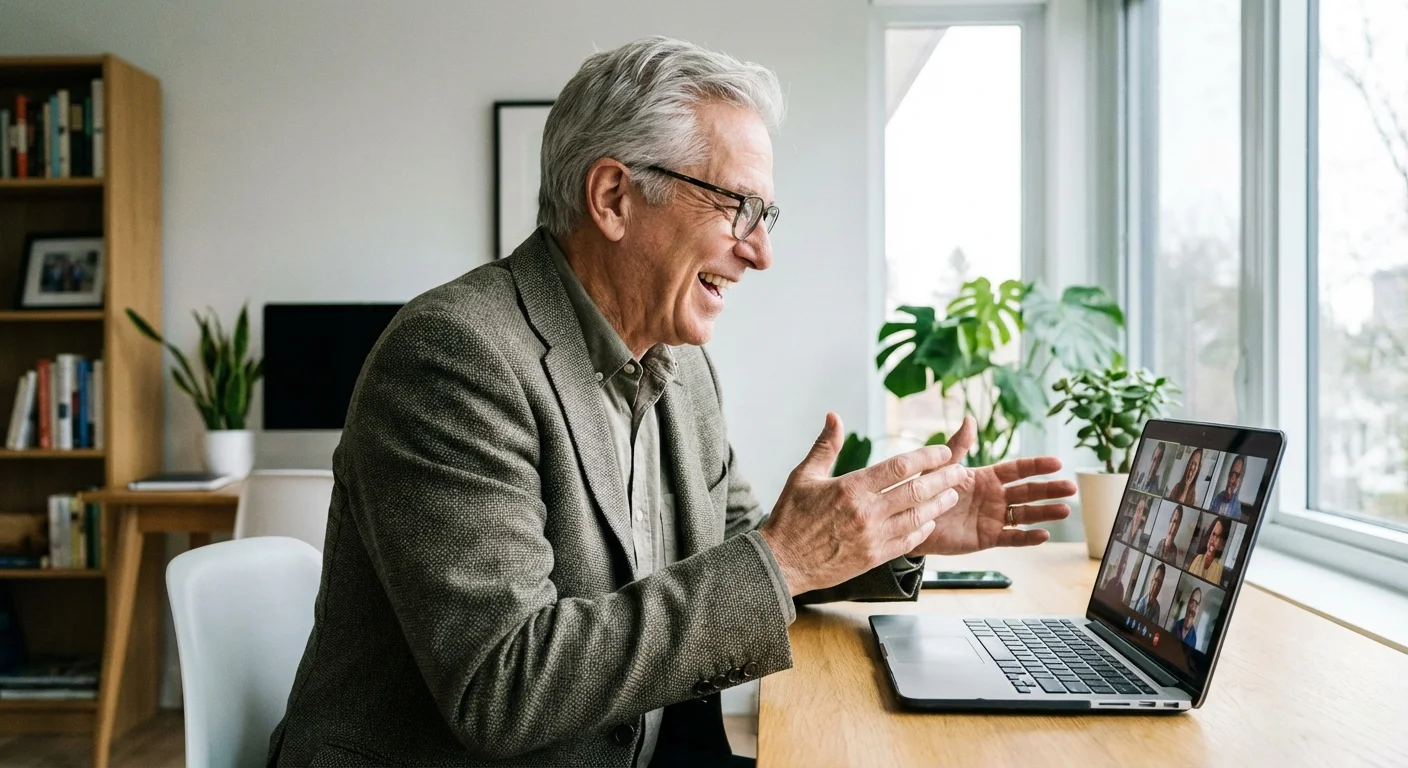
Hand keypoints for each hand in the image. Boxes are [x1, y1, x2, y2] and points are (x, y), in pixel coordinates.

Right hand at [759, 413, 970, 595]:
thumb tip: (834, 417)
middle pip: (916, 491)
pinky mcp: (873, 558)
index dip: (926, 457)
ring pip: (917, 517)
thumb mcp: (803, 476)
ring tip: (952, 494)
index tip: (943, 451)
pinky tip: (930, 521)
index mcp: (851, 488)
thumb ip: (825, 446)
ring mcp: (873, 537)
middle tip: (960, 470)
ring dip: (939, 504)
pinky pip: (907, 542)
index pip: (899, 467)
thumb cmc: (790, 518)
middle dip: (943, 479)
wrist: (782, 563)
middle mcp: (866, 513)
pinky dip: (921, 529)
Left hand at [910, 417, 1076, 555]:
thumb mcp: (941, 467)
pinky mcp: (987, 538)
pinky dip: (1027, 538)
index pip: (1017, 470)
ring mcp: (993, 518)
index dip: (1036, 466)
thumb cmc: (924, 490)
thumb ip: (958, 446)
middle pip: (1028, 492)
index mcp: (986, 477)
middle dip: (1049, 489)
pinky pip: (1011, 538)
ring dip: (1045, 513)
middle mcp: (994, 497)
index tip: (1057, 462)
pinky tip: (1044, 535)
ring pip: (1025, 515)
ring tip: (1065, 510)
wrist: (909, 521)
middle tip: (1071, 488)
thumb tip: (970, 419)